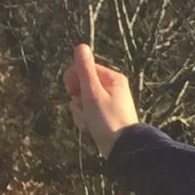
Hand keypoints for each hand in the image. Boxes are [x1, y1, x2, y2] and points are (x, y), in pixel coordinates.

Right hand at [64, 42, 140, 157]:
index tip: (72, 90)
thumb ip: (85, 70)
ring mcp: (106, 103)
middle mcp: (111, 89)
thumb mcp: (93, 93)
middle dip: (77, 100)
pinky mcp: (102, 116)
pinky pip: (84, 113)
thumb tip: (81, 46)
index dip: (73, 79)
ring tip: (91, 122)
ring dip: (80, 113)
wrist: (121, 148)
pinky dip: (84, 121)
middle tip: (86, 109)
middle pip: (80, 86)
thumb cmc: (108, 120)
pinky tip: (91, 129)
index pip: (83, 68)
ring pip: (80, 102)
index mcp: (112, 79)